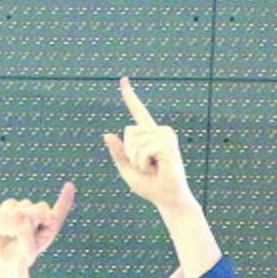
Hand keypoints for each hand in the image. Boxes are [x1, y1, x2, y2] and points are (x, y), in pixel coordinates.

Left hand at [102, 77, 196, 214]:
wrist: (167, 198)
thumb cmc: (149, 185)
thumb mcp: (126, 169)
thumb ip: (117, 153)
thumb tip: (107, 134)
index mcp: (148, 135)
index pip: (137, 112)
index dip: (130, 96)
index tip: (123, 79)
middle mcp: (159, 131)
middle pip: (128, 132)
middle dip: (130, 153)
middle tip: (146, 166)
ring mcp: (166, 136)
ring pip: (135, 141)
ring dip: (137, 160)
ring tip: (152, 168)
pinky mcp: (169, 145)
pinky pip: (144, 150)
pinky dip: (143, 163)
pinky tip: (157, 168)